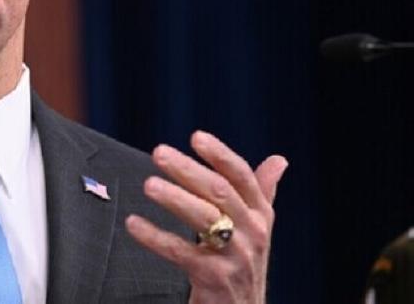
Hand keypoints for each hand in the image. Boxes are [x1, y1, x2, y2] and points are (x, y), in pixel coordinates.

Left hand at [124, 131, 288, 303]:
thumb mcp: (256, 228)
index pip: (242, 177)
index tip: (196, 136)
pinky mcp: (215, 278)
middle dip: (188, 170)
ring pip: (204, 219)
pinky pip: (181, 252)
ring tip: (148, 184)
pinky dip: (155, 236)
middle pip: (219, 192)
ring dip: (174, 198)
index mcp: (260, 215)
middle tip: (158, 153)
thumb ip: (262, 192)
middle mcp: (252, 232)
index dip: (220, 154)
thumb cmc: (243, 263)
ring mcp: (235, 257)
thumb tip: (279, 160)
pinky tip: (134, 224)